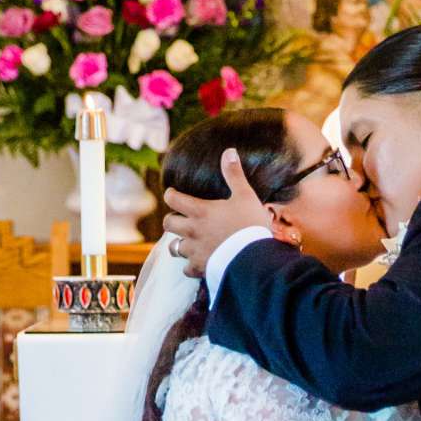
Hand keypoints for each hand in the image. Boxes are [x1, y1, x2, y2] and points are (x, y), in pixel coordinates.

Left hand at [161, 145, 270, 278]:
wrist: (252, 258)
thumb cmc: (249, 225)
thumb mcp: (245, 196)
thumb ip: (234, 175)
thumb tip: (229, 152)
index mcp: (200, 211)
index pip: (173, 199)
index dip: (171, 195)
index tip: (173, 194)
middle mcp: (192, 231)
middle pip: (168, 224)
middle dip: (171, 220)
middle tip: (179, 219)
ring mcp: (194, 251)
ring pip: (174, 248)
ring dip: (178, 244)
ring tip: (185, 242)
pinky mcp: (200, 268)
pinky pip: (187, 269)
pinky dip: (190, 266)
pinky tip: (197, 263)